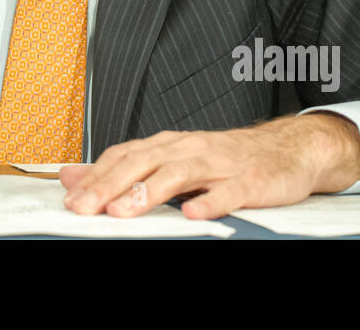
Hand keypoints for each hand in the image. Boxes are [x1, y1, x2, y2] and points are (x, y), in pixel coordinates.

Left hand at [58, 113, 359, 219]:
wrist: (288, 149)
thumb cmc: (226, 158)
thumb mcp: (173, 159)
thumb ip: (126, 169)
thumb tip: (74, 177)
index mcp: (170, 145)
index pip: (124, 155)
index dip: (96, 176)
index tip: (71, 197)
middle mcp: (189, 149)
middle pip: (143, 163)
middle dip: (110, 185)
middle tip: (85, 207)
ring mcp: (220, 164)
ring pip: (179, 174)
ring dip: (148, 192)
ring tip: (123, 211)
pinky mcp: (250, 181)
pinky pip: (228, 191)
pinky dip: (210, 202)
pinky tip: (192, 213)